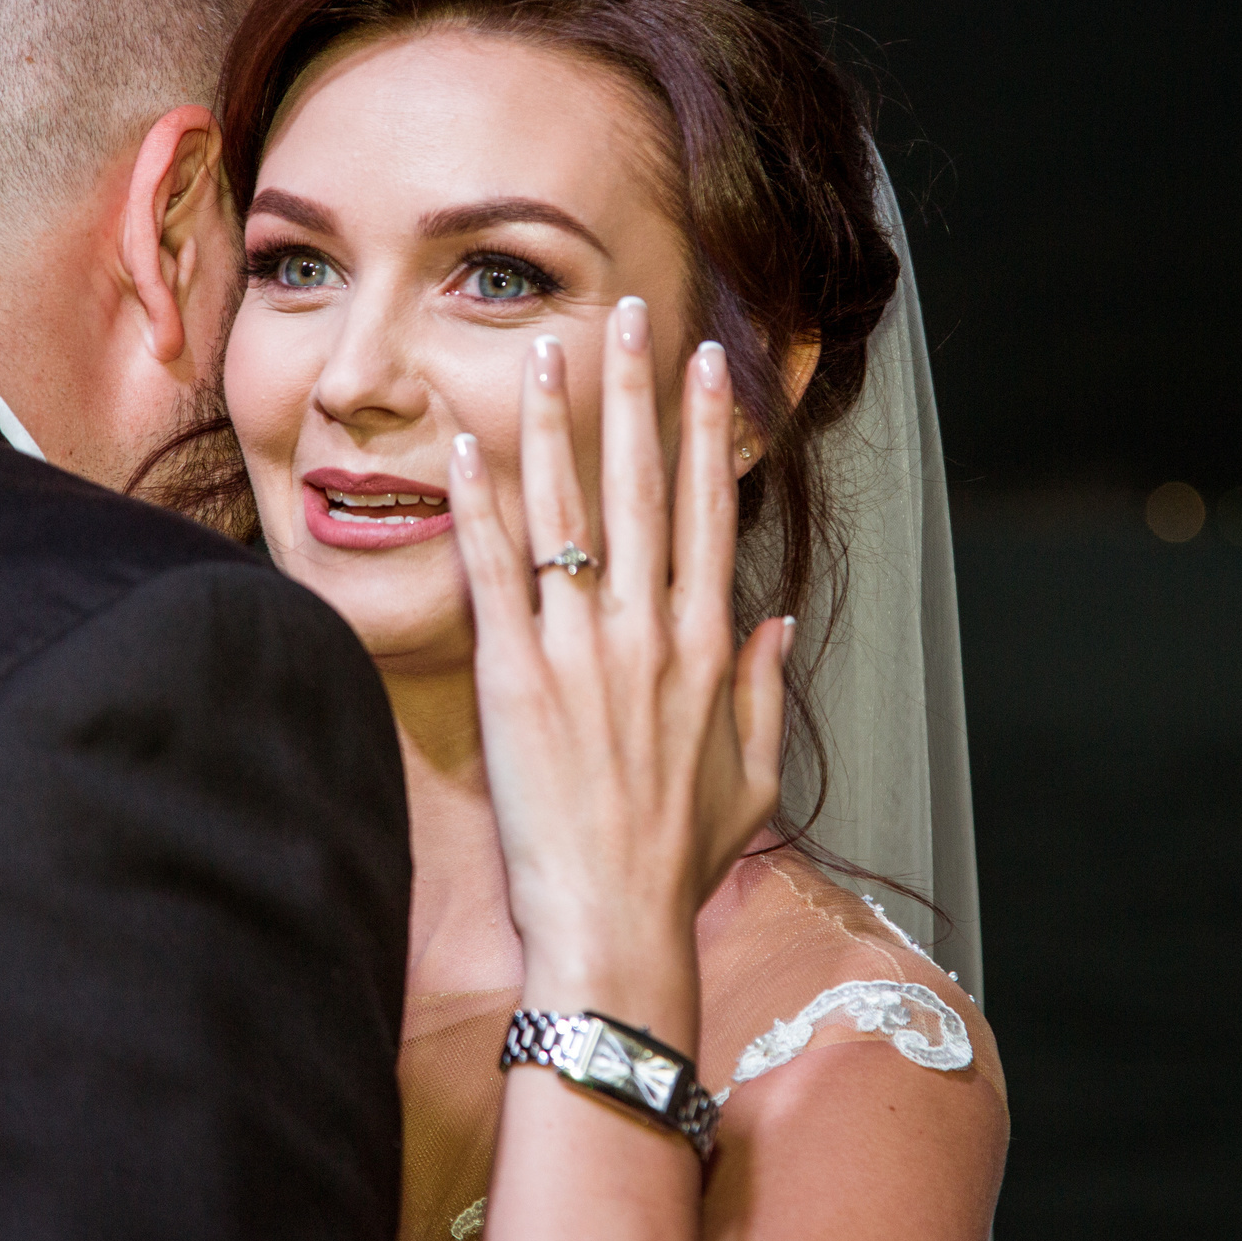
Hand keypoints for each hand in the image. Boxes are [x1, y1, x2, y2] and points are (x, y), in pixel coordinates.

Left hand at [446, 297, 790, 1042]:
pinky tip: (469, 448)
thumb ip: (762, 692)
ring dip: (552, 423)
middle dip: (634, 391)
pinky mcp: (514, 679)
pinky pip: (496, 573)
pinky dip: (481, 507)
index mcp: (710, 649)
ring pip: (567, 510)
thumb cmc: (680, 862)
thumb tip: (772, 620)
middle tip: (627, 314)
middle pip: (643, 486)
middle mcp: (650, 633)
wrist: (616, 926)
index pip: (710, 512)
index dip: (705, 430)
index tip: (702, 363)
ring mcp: (581, 651)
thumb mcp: (754, 781)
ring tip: (540, 351)